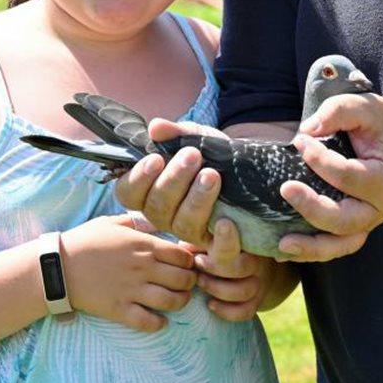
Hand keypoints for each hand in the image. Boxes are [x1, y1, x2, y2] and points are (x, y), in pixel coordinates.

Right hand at [59, 212, 198, 331]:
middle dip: (190, 282)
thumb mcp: (112, 222)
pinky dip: (159, 323)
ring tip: (178, 300)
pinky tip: (160, 320)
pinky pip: (148, 321)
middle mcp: (143, 267)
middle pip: (183, 279)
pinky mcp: (119, 310)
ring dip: (181, 302)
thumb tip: (156, 223)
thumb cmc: (83, 241)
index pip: (183, 255)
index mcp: (144, 245)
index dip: (190, 260)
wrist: (57, 267)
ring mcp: (132, 290)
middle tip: (187, 283)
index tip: (187, 263)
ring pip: (172, 301)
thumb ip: (137, 223)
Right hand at [112, 119, 224, 245]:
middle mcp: (167, 216)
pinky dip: (223, 240)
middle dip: (174, 180)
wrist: (253, 174)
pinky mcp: (221, 248)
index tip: (156, 158)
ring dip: (197, 199)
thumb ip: (178, 133)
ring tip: (212, 174)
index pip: (128, 193)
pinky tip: (227, 221)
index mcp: (153, 191)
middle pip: (157, 208)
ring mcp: (192, 234)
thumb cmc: (216, 156)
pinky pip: (218, 254)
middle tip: (193, 155)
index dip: (138, 178)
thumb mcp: (200, 139)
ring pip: (184, 226)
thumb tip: (156, 127)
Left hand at [193, 219, 278, 321]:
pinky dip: (226, 311)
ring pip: (243, 291)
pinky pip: (245, 312)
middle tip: (198, 263)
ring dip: (217, 289)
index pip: (237, 243)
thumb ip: (199, 243)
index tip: (209, 237)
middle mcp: (255, 263)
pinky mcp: (255, 303)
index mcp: (244, 244)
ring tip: (200, 282)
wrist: (249, 270)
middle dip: (214, 268)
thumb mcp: (211, 242)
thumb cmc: (222, 252)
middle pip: (241, 267)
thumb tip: (184, 249)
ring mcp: (257, 284)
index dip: (225, 241)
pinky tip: (210, 304)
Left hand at [281, 93, 382, 261]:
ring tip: (282, 245)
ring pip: (340, 245)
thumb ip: (339, 111)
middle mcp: (380, 208)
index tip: (299, 140)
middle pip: (343, 220)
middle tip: (286, 189)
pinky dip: (312, 252)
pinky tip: (286, 251)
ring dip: (311, 247)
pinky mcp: (357, 227)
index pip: (347, 176)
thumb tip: (307, 130)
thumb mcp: (367, 107)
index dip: (319, 160)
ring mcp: (369, 222)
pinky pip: (336, 247)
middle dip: (312, 208)